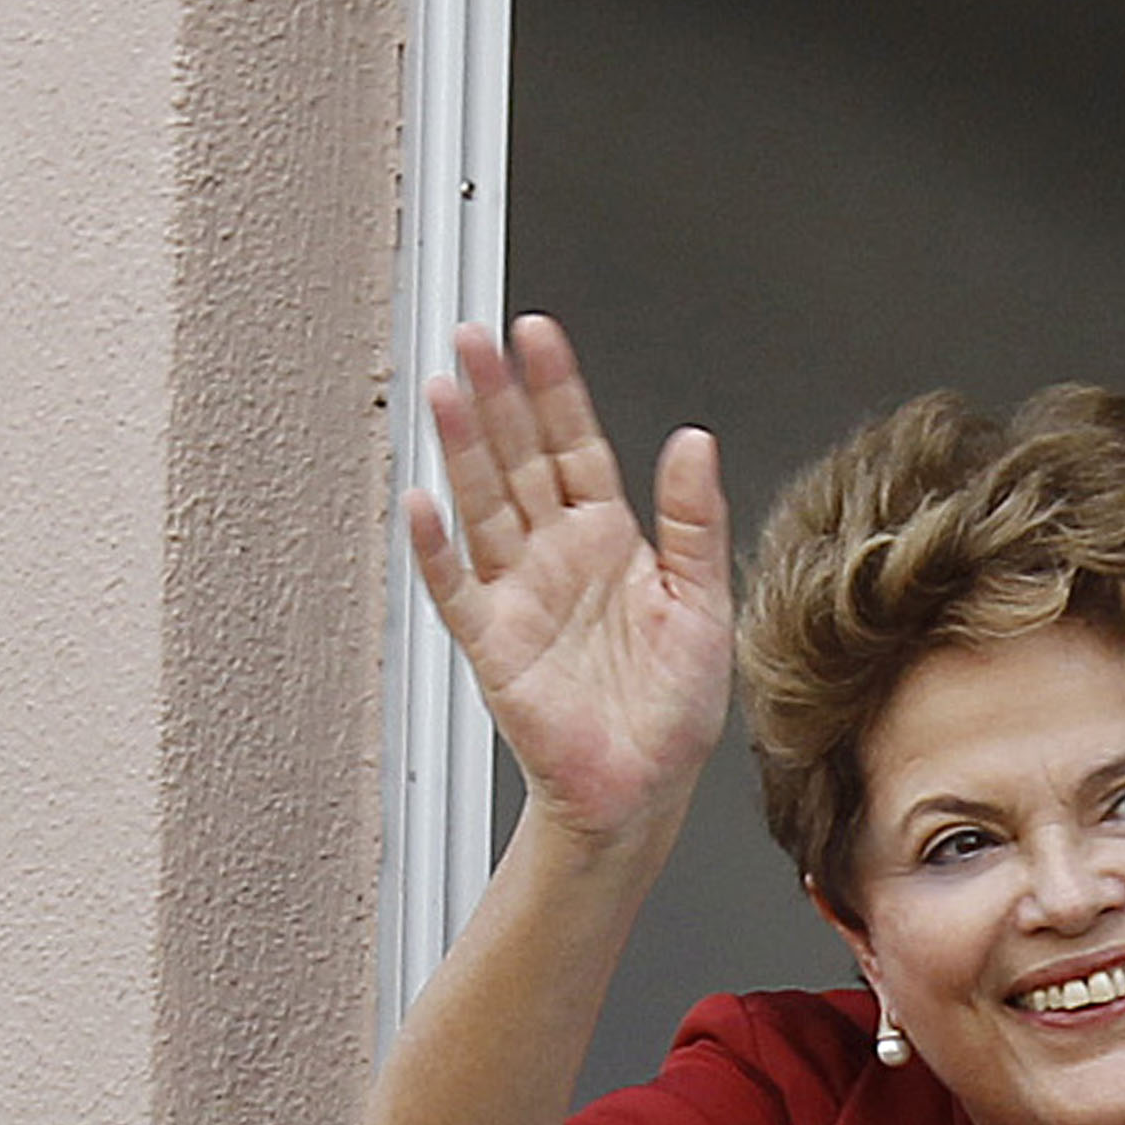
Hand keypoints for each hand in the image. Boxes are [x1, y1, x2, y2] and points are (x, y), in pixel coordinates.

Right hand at [395, 315, 734, 853]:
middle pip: (518, 458)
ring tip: (444, 393)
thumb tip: (693, 442)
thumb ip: (694, 521)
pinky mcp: (493, 644)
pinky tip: (421, 505)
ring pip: (483, 505)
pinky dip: (436, 549)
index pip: (575, 443)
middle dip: (497, 398)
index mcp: (609, 538)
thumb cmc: (672, 708)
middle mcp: (557, 556)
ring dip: (461, 450)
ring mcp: (520, 594)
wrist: (644, 789)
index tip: (537, 335)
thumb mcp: (703, 601)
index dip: (556, 389)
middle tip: (473, 339)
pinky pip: (456, 588)